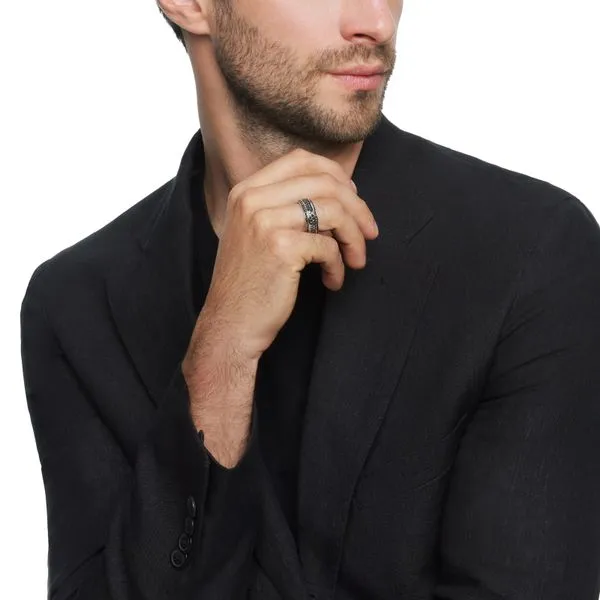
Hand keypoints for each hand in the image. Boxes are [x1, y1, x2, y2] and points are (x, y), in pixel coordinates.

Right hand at [188, 147, 378, 362]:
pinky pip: (328, 246)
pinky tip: (332, 281)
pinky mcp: (280, 247)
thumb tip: (341, 194)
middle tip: (369, 233)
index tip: (353, 202)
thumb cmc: (251, 282)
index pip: (302, 160)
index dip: (337, 176)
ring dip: (354, 237)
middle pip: (324, 182)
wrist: (230, 324)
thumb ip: (287, 207)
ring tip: (355, 260)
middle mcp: (252, 199)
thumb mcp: (258, 233)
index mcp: (247, 190)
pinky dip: (338, 265)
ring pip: (333, 210)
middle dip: (357, 208)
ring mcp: (264, 221)